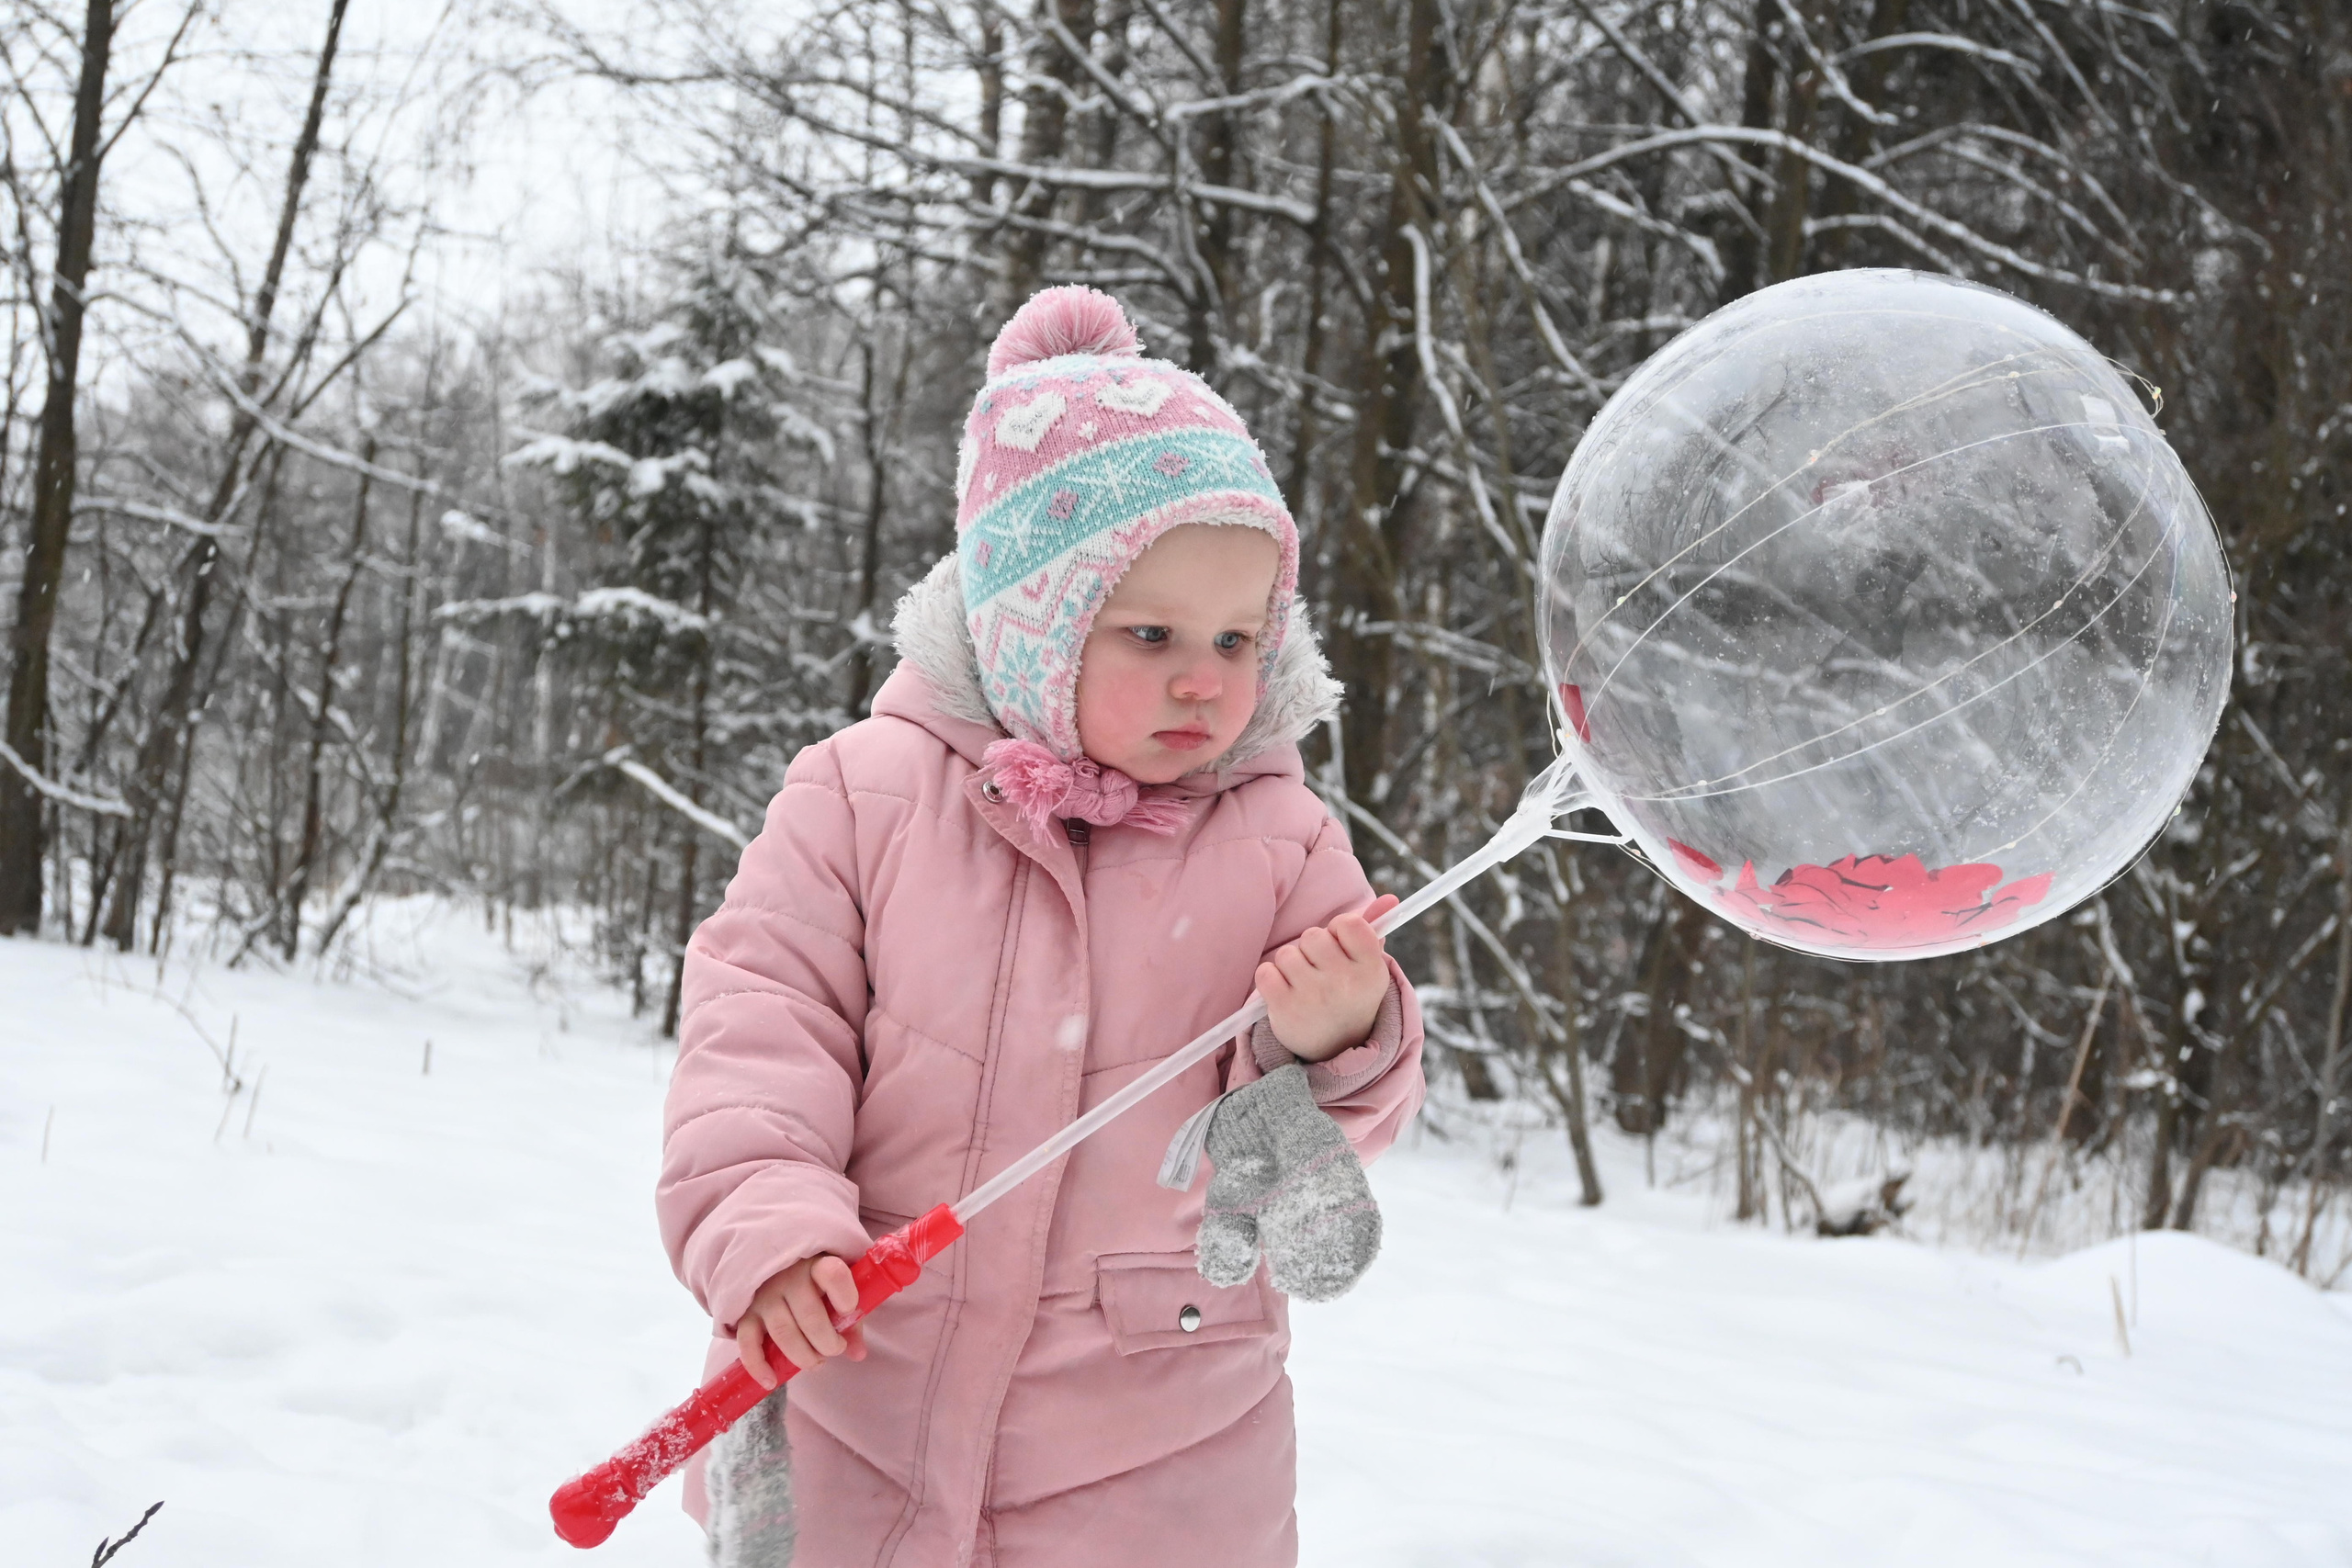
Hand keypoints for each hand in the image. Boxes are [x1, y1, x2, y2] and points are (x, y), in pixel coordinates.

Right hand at [736, 1254, 865, 1388]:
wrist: (777, 1272)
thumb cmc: (817, 1286)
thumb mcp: (838, 1295)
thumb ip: (851, 1323)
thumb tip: (858, 1354)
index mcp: (818, 1265)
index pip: (832, 1274)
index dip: (844, 1296)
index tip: (848, 1311)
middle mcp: (789, 1277)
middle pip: (809, 1315)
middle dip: (826, 1343)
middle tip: (834, 1350)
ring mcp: (765, 1295)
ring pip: (783, 1332)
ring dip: (802, 1356)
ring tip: (816, 1363)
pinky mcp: (746, 1314)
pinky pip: (748, 1342)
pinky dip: (758, 1366)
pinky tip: (771, 1380)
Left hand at [1257, 893, 1398, 1062]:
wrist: (1334, 1048)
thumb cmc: (1349, 995)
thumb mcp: (1367, 967)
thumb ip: (1374, 930)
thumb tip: (1390, 898)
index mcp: (1371, 969)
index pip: (1348, 922)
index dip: (1338, 930)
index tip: (1339, 947)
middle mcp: (1345, 983)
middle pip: (1313, 935)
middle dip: (1311, 950)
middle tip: (1320, 972)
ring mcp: (1314, 997)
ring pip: (1287, 953)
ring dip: (1291, 966)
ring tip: (1304, 985)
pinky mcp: (1285, 1009)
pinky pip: (1266, 972)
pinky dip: (1271, 979)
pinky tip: (1285, 993)